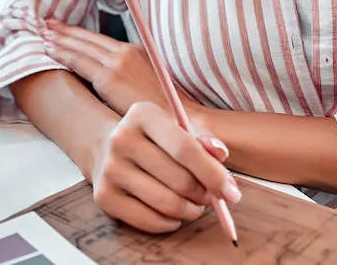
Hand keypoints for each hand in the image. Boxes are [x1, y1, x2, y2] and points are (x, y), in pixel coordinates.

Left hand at [42, 20, 191, 116]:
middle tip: (46, 23)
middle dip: (65, 31)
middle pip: (88, 39)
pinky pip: (79, 61)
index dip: (81, 33)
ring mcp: (116, 64)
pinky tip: (48, 50)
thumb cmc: (168, 109)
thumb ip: (133, 77)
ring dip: (60, 39)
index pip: (101, 40)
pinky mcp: (109, 79)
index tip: (64, 28)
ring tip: (43, 34)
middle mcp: (126, 52)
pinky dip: (62, 53)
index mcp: (137, 51)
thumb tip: (119, 81)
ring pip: (81, 47)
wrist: (183, 119)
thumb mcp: (152, 83)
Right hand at [87, 102, 239, 233]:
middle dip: (205, 195)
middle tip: (211, 198)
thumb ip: (202, 140)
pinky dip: (170, 223)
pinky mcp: (103, 196)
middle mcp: (121, 139)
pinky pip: (149, 221)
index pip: (185, 148)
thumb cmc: (152, 139)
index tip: (232, 193)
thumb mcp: (175, 127)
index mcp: (142, 114)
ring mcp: (109, 169)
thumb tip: (221, 154)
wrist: (105, 146)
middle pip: (180, 180)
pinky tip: (173, 214)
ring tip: (194, 205)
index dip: (213, 174)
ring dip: (190, 211)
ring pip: (167, 204)